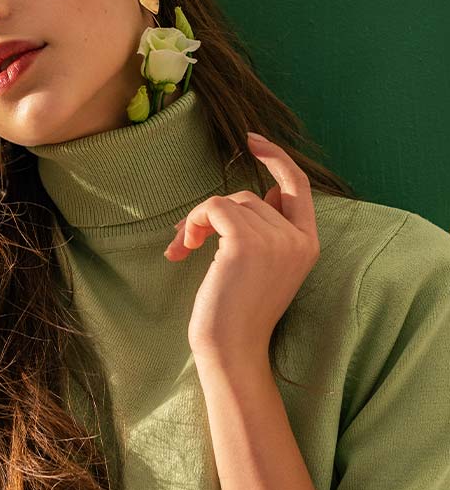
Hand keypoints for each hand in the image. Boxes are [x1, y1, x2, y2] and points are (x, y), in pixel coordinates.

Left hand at [164, 133, 319, 360]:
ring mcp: (276, 239)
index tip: (251, 140)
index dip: (277, 158)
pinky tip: (182, 250)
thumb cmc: (238, 314)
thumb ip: (268, 229)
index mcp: (308, 245)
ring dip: (197, 222)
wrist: (230, 349)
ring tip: (184, 250)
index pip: (299, 187)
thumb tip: (262, 192)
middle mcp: (298, 240)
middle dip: (213, 214)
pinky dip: (193, 222)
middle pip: (250, 197)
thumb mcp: (264, 268)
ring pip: (228, 202)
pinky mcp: (247, 242)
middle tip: (187, 240)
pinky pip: (213, 207)